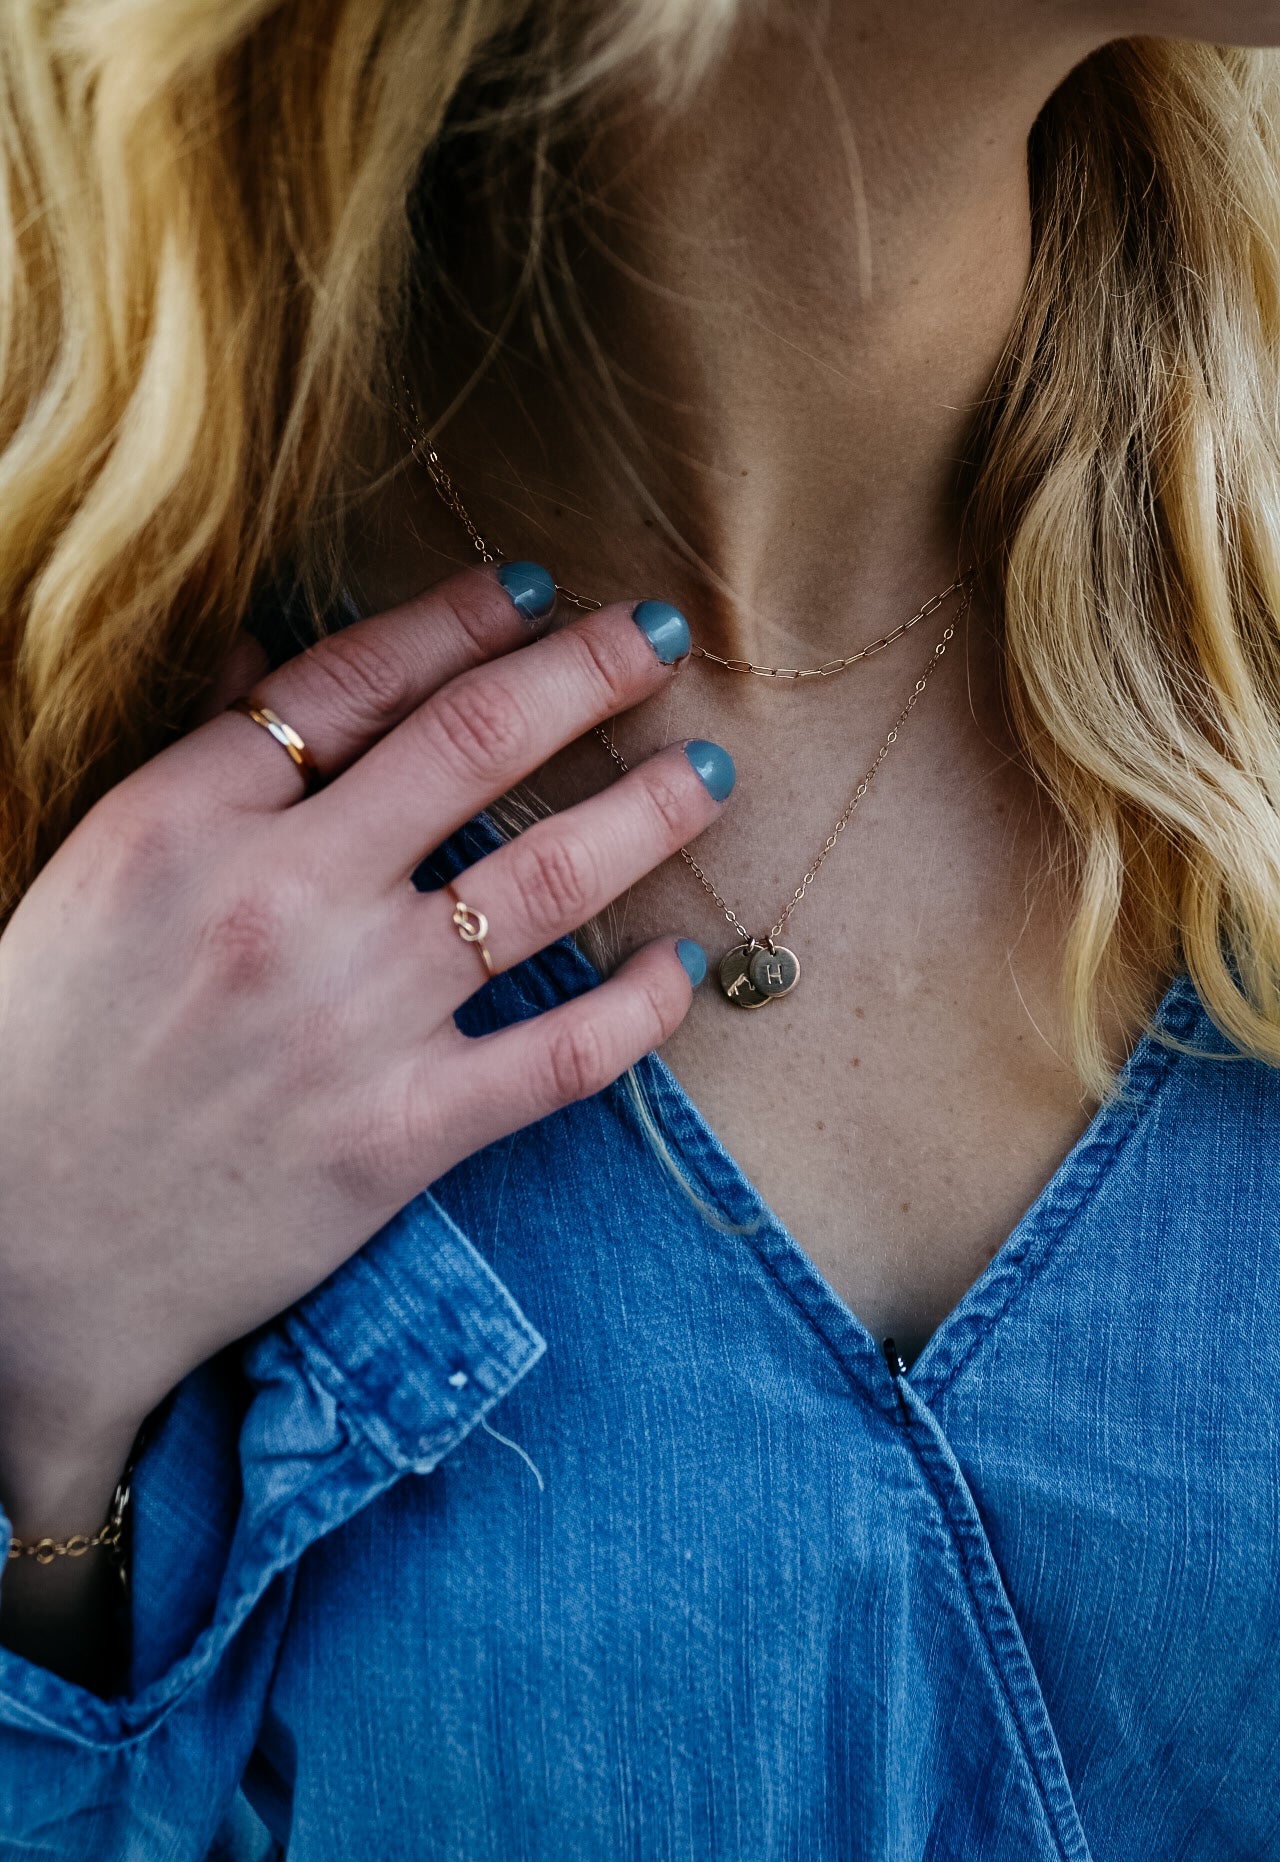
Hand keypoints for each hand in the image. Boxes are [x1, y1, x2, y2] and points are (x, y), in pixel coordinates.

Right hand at [0, 567, 728, 1516]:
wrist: (14, 1257)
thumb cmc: (41, 1052)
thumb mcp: (92, 873)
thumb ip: (200, 770)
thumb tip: (283, 664)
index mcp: (184, 818)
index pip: (355, 677)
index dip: (462, 619)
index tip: (534, 594)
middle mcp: (282, 899)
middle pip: (475, 745)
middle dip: (588, 675)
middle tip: (657, 640)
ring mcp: (350, 1020)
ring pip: (543, 884)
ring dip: (643, 816)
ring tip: (703, 777)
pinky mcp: (396, 1135)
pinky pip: (558, 1056)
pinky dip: (640, 1009)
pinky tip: (680, 969)